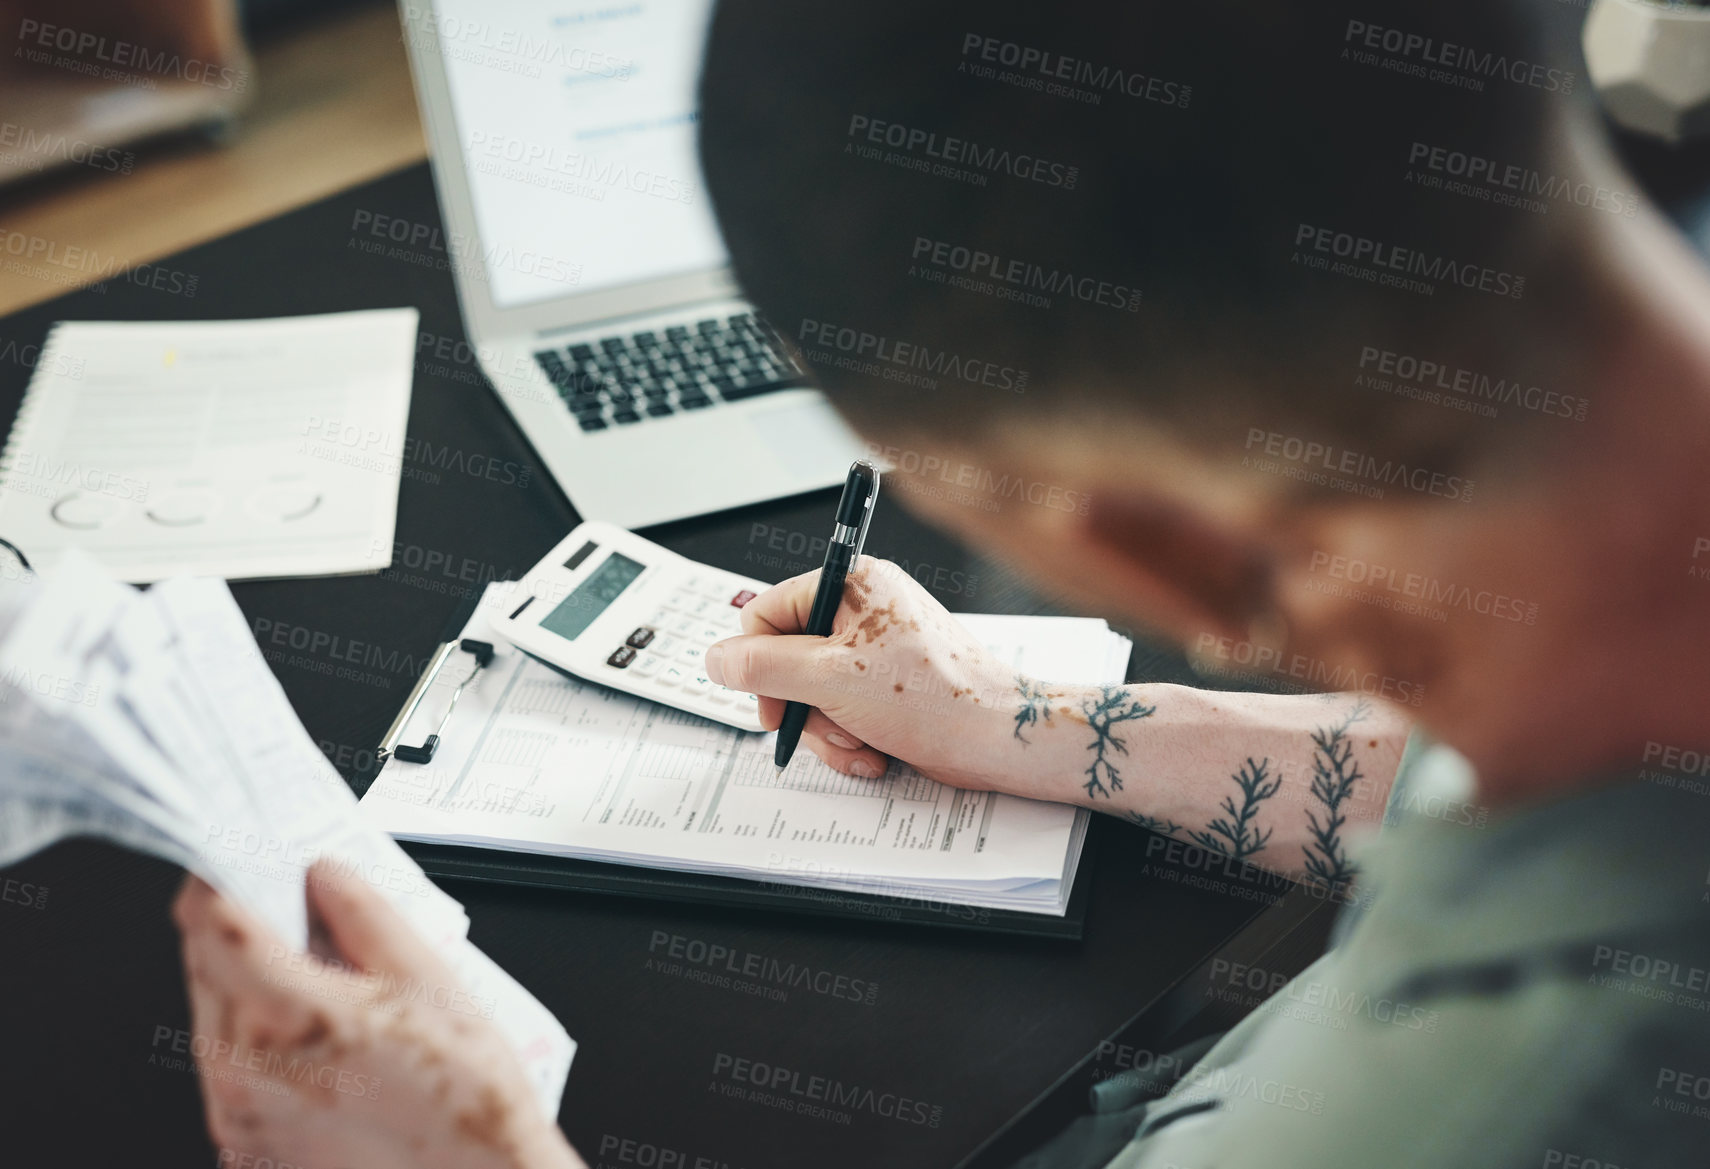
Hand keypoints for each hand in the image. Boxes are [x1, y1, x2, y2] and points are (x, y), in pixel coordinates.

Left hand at [171, 861, 583, 1168]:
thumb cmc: (464, 1099)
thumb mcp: (428, 979)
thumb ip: (363, 914)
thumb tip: (323, 875)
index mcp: (287, 1018)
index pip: (210, 922)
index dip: (219, 877)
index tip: (238, 858)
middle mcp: (242, 1071)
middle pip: (203, 965)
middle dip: (243, 927)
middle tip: (299, 914)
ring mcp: (237, 1116)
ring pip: (212, 1017)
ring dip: (249, 983)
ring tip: (327, 983)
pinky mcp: (244, 1146)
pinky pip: (228, 1070)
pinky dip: (259, 1040)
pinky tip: (323, 1041)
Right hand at [706, 557, 1016, 788]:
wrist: (995, 738)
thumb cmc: (934, 696)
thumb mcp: (828, 678)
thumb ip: (761, 667)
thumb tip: (717, 659)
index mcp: (852, 583)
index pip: (768, 612)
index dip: (759, 663)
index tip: (771, 702)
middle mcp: (863, 609)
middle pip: (786, 659)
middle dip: (802, 706)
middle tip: (825, 723)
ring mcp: (875, 649)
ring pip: (810, 692)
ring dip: (828, 730)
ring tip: (862, 740)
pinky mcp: (886, 685)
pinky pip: (840, 710)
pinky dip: (850, 738)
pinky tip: (875, 751)